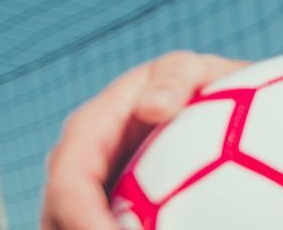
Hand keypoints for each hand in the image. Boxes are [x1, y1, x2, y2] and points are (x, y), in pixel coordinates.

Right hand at [40, 51, 248, 229]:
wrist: (221, 111)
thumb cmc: (203, 85)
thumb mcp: (190, 69)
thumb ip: (176, 77)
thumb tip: (153, 107)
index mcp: (86, 134)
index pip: (69, 184)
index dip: (83, 220)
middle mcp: (79, 173)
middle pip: (61, 224)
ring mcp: (95, 201)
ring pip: (81, 228)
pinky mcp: (114, 219)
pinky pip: (114, 227)